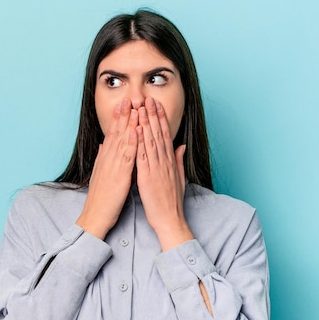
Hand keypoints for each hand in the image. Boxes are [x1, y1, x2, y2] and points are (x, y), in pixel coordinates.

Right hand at [76, 98, 137, 239]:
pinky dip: (131, 142)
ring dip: (128, 123)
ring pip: (122, 141)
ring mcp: (113, 166)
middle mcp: (108, 159)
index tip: (123, 105)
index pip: (112, 135)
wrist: (95, 216)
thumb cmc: (101, 198)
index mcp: (105, 160)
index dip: (118, 119)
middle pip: (116, 133)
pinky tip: (135, 131)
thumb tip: (103, 145)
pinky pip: (126, 156)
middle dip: (123, 115)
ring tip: (133, 108)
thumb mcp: (101, 175)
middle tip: (128, 98)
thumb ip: (103, 159)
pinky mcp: (119, 175)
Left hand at [135, 97, 192, 250]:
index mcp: (169, 162)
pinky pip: (144, 156)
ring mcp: (157, 168)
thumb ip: (178, 161)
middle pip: (158, 134)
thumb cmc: (171, 202)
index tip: (156, 105)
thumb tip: (181, 146)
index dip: (160, 119)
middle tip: (148, 98)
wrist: (170, 220)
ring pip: (151, 141)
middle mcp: (164, 162)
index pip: (165, 136)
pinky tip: (137, 129)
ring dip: (146, 123)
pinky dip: (140, 142)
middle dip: (153, 115)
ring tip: (141, 107)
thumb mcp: (178, 179)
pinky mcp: (148, 177)